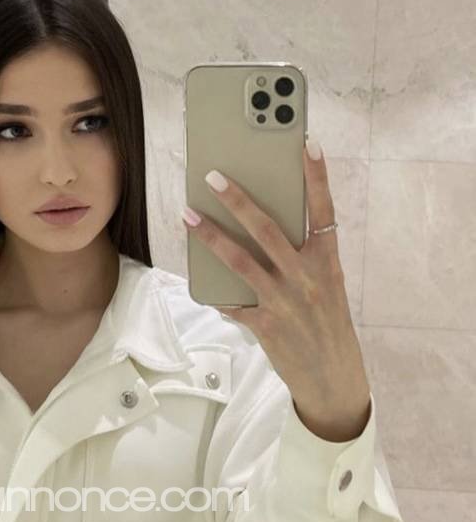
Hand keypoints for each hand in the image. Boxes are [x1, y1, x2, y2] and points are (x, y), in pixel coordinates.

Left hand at [182, 142, 371, 439]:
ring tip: (188, 215)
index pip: (323, 211)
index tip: (307, 142)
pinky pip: (233, 303)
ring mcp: (285, 301)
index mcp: (328, 263)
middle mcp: (307, 278)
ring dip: (211, 236)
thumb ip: (303, 260)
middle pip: (268, 230)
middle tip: (212, 176)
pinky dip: (217, 293)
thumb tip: (262, 232)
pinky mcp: (266, 326)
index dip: (317, 177)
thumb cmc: (327, 327)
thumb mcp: (327, 288)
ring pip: (241, 260)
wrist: (333, 379)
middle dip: (238, 200)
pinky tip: (199, 282)